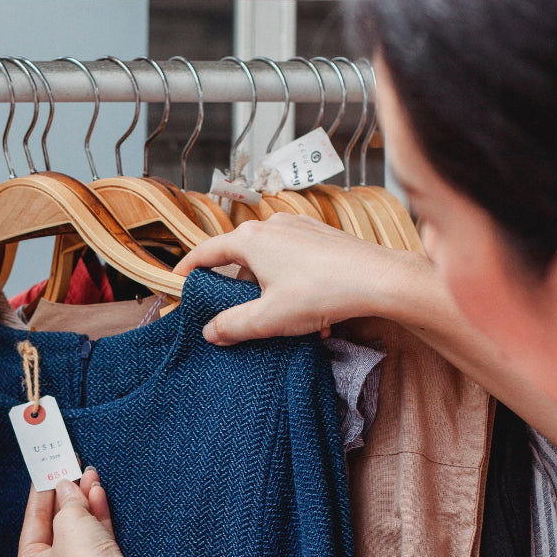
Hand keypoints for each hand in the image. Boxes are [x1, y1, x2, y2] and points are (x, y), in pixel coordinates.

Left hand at [16, 468, 161, 556]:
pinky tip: (98, 493)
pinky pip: (96, 537)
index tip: (45, 473)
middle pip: (56, 526)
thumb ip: (67, 502)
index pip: (32, 524)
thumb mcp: (68, 523)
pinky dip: (97, 515)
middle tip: (69, 470)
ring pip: (79, 530)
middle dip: (65, 497)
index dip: (40, 496)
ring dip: (84, 502)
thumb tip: (67, 488)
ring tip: (88, 475)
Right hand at [173, 213, 427, 345]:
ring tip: (281, 319)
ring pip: (270, 260)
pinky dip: (293, 284)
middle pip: (240, 257)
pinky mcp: (323, 236)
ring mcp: (300, 228)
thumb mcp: (267, 318)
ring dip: (269, 289)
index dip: (189, 268)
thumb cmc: (321, 293)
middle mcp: (273, 225)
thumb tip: (210, 331)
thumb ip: (232, 325)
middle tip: (233, 310)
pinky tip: (310, 311)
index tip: (178, 280)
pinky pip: (295, 260)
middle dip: (236, 286)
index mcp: (251, 240)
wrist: (378, 279)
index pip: (207, 252)